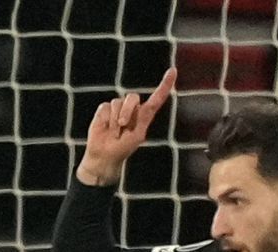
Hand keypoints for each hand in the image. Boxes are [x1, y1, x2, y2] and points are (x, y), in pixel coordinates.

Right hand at [77, 67, 176, 185]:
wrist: (105, 155)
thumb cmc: (124, 147)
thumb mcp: (138, 134)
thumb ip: (142, 118)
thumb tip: (138, 103)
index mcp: (144, 115)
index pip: (157, 97)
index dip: (165, 84)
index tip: (173, 70)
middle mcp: (132, 108)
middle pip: (132, 97)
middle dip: (127, 110)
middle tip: (123, 124)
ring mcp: (118, 107)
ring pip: (117, 102)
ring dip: (115, 120)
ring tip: (114, 133)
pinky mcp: (104, 109)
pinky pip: (106, 107)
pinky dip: (106, 120)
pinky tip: (106, 129)